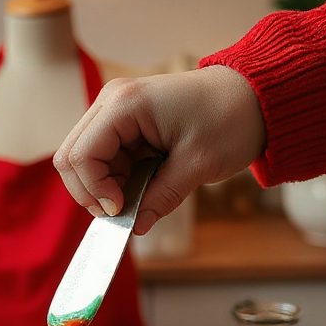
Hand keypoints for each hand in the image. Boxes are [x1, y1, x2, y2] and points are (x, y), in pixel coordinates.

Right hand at [53, 66, 265, 233]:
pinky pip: (104, 162)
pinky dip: (117, 182)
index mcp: (124, 104)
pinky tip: (144, 186)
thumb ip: (161, 198)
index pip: (81, 156)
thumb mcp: (197, 164)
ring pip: (85, 163)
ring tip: (143, 197)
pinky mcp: (124, 126)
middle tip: (126, 212)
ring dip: (106, 189)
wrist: (254, 98)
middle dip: (92, 193)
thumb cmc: (231, 119)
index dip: (96, 192)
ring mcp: (114, 113)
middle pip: (71, 158)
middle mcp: (111, 103)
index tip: (124, 212)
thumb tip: (134, 227)